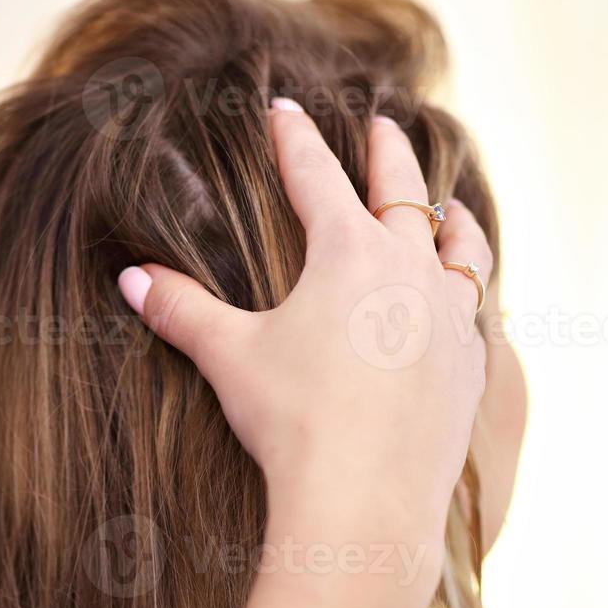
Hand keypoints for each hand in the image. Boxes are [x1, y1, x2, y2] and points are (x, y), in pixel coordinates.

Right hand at [117, 100, 493, 551]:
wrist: (365, 499)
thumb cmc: (294, 420)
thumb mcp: (230, 358)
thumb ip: (181, 310)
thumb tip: (130, 278)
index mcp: (348, 251)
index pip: (315, 175)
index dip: (294, 138)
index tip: (284, 108)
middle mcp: (409, 270)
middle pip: (401, 192)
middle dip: (386, 153)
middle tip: (381, 125)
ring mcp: (449, 316)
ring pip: (461, 247)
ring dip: (451, 220)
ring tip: (451, 206)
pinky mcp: (469, 365)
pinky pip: (477, 312)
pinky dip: (468, 293)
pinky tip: (463, 303)